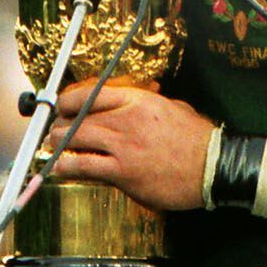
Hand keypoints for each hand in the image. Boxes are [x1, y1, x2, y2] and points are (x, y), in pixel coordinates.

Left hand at [49, 82, 213, 211]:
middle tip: (54, 129)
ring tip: (51, 145)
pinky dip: (67, 166)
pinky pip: (85, 166)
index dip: (70, 100)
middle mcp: (127, 119)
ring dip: (58, 142)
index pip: (92, 94)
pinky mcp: (124, 173)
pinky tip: (58, 167)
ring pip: (77, 139)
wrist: (214, 167)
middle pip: (79, 116)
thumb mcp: (173, 108)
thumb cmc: (198, 140)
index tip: (61, 105)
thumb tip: (133, 105)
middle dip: (60, 123)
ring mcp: (124, 147)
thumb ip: (147, 105)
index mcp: (139, 100)